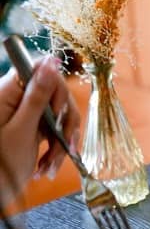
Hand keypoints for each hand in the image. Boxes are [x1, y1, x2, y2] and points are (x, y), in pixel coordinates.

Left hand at [0, 56, 79, 195]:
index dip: (56, 89)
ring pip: (59, 115)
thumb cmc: (1, 165)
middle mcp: (17, 99)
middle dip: (64, 123)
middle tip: (63, 147)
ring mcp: (25, 114)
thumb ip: (37, 95)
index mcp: (8, 92)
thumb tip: (50, 61)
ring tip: (49, 166)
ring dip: (61, 141)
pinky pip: (54, 131)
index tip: (57, 115)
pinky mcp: (32, 127)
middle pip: (56, 94)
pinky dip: (55, 149)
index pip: (41, 70)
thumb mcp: (23, 129)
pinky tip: (45, 167)